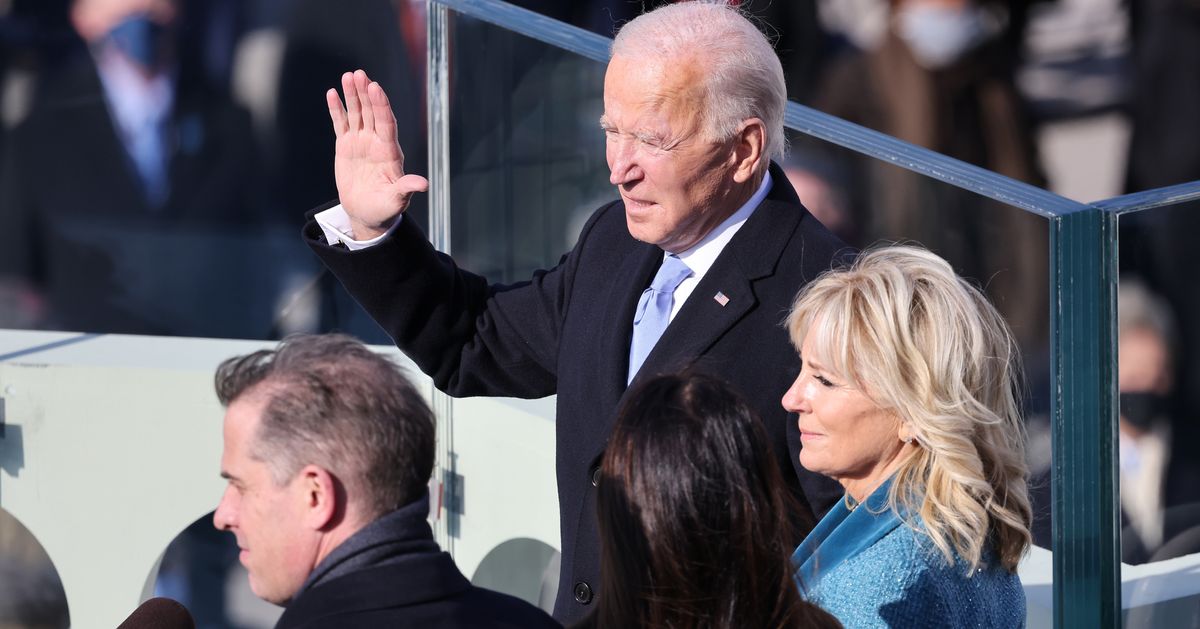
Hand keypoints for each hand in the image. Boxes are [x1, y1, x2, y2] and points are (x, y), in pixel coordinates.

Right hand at [327, 69, 428, 239]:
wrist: (366, 213)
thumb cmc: (385, 208)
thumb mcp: (396, 200)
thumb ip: (406, 188)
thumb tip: (424, 184)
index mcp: (390, 152)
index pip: (386, 123)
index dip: (381, 105)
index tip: (375, 88)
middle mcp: (376, 142)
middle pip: (372, 112)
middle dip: (366, 93)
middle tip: (360, 74)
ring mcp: (361, 142)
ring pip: (357, 113)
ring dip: (353, 95)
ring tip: (348, 76)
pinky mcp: (346, 146)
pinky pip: (341, 124)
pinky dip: (337, 109)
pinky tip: (332, 93)